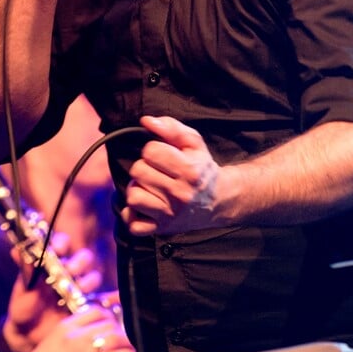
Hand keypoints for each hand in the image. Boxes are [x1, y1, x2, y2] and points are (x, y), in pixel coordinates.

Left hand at [4, 234, 105, 351]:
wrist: (29, 336)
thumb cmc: (24, 308)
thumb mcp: (22, 290)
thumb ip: (24, 272)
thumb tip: (16, 251)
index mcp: (51, 263)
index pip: (62, 243)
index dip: (62, 243)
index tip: (58, 249)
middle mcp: (68, 272)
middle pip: (84, 257)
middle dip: (80, 262)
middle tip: (70, 270)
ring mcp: (79, 288)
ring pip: (93, 276)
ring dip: (88, 280)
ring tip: (79, 288)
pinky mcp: (86, 305)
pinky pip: (99, 299)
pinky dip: (95, 299)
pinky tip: (85, 303)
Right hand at [19, 306, 134, 351]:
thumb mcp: (53, 338)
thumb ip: (73, 330)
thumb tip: (94, 326)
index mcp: (66, 327)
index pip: (95, 310)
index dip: (107, 314)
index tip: (110, 319)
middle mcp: (77, 338)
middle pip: (108, 322)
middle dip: (118, 327)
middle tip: (121, 333)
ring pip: (115, 338)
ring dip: (125, 340)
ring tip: (127, 345)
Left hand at [123, 115, 226, 236]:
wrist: (219, 201)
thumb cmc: (201, 168)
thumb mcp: (193, 143)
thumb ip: (171, 127)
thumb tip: (145, 121)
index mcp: (188, 170)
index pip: (150, 151)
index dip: (152, 150)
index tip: (162, 156)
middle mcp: (179, 194)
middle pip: (138, 171)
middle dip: (143, 168)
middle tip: (155, 172)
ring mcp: (170, 214)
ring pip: (133, 197)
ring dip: (137, 190)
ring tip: (149, 188)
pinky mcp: (162, 230)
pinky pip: (133, 225)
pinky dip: (134, 215)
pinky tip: (145, 206)